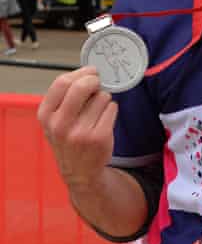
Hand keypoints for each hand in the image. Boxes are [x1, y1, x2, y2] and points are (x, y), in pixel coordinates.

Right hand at [38, 67, 117, 191]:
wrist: (80, 172)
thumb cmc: (68, 139)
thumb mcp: (55, 119)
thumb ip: (66, 96)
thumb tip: (90, 71)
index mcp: (46, 115)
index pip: (61, 82)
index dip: (80, 73)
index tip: (90, 72)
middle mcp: (60, 124)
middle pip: (81, 86)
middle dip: (95, 80)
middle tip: (98, 83)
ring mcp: (80, 132)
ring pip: (102, 96)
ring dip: (104, 98)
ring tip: (97, 111)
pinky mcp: (99, 137)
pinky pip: (112, 107)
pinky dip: (111, 109)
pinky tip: (104, 119)